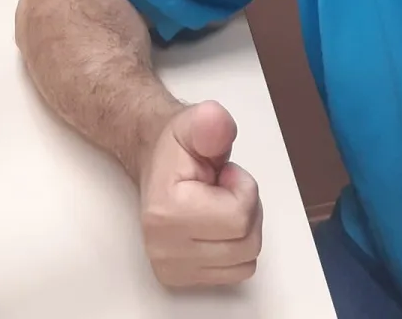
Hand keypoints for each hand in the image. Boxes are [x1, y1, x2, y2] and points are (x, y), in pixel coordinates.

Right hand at [138, 101, 262, 287]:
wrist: (154, 161)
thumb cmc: (178, 147)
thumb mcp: (197, 123)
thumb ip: (212, 124)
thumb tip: (215, 125)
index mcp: (166, 212)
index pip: (240, 218)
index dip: (244, 189)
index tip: (224, 175)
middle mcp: (163, 248)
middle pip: (246, 243)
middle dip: (246, 210)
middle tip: (222, 190)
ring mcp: (170, 267)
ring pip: (245, 261)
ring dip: (242, 230)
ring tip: (219, 206)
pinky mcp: (180, 278)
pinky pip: (236, 272)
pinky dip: (234, 249)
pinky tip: (215, 226)